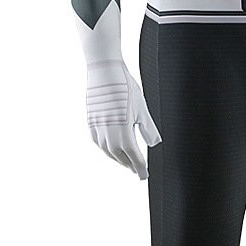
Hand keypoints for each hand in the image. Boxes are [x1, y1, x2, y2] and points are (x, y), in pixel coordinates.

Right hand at [85, 59, 161, 179]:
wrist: (104, 70)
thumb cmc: (125, 86)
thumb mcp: (142, 108)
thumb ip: (148, 128)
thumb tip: (154, 143)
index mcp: (124, 131)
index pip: (133, 156)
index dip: (139, 167)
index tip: (144, 176)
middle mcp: (108, 132)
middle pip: (119, 156)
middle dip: (129, 164)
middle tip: (136, 169)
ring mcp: (97, 127)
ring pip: (107, 150)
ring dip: (117, 158)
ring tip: (125, 161)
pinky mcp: (90, 120)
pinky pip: (97, 141)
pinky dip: (104, 148)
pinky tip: (109, 148)